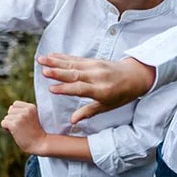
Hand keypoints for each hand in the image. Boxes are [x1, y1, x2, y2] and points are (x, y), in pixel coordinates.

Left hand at [0, 100, 47, 154]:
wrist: (40, 144)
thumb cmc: (36, 132)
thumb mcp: (33, 117)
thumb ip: (24, 111)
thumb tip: (10, 108)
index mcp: (31, 107)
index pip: (15, 104)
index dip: (16, 112)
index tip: (21, 120)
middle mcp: (26, 111)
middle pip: (10, 110)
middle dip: (12, 118)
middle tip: (20, 127)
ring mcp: (20, 117)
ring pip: (6, 117)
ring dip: (10, 124)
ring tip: (19, 130)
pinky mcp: (15, 125)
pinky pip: (3, 123)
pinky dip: (6, 128)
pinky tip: (14, 132)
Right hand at [38, 53, 155, 123]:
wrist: (135, 76)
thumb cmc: (121, 95)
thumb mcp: (107, 107)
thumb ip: (88, 112)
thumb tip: (72, 121)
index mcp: (101, 90)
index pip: (80, 89)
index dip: (66, 89)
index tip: (51, 89)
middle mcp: (97, 76)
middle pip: (75, 74)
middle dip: (58, 72)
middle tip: (43, 71)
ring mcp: (95, 66)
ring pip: (73, 64)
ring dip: (56, 61)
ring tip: (41, 60)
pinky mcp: (93, 60)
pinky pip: (76, 59)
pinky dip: (63, 57)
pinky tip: (52, 56)